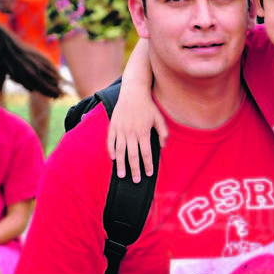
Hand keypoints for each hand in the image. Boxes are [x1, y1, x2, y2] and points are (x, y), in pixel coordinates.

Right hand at [107, 50, 167, 180]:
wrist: (133, 93)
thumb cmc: (148, 106)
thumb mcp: (159, 118)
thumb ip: (163, 133)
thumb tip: (162, 147)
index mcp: (143, 132)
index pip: (146, 153)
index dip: (148, 165)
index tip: (149, 174)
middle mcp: (131, 133)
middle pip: (133, 156)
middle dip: (135, 170)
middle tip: (135, 180)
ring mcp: (120, 130)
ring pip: (120, 151)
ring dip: (121, 165)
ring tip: (122, 175)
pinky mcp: (113, 126)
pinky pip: (110, 142)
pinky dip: (111, 151)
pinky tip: (113, 159)